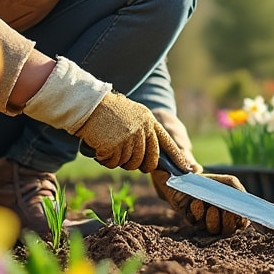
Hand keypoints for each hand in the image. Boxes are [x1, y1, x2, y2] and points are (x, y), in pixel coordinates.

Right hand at [72, 93, 193, 172]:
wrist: (88, 103)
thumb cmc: (107, 110)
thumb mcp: (132, 115)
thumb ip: (143, 131)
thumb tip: (151, 156)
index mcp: (149, 121)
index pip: (167, 143)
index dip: (176, 159)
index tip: (185, 170)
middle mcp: (143, 130)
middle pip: (148, 161)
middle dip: (139, 165)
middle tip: (125, 158)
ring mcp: (129, 138)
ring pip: (129, 164)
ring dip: (118, 160)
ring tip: (108, 146)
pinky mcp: (115, 145)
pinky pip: (113, 163)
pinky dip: (105, 159)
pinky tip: (100, 147)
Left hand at [150, 169, 250, 235]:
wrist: (186, 180)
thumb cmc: (210, 182)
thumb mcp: (228, 182)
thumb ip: (238, 189)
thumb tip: (245, 199)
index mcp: (232, 212)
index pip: (242, 223)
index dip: (242, 221)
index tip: (240, 214)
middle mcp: (220, 220)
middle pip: (229, 230)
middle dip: (229, 222)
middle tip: (228, 211)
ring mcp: (206, 222)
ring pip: (214, 229)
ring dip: (214, 219)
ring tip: (212, 207)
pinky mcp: (192, 221)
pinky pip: (198, 222)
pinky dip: (198, 212)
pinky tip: (196, 202)